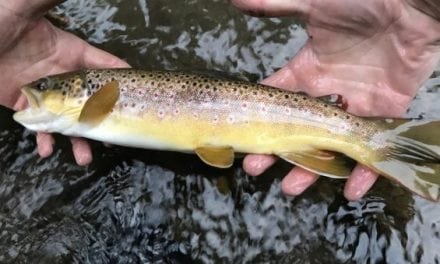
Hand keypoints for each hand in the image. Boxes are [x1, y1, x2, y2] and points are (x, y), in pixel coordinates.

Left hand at [0, 0, 128, 164]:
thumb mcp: (25, 7)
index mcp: (70, 51)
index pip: (104, 65)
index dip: (121, 78)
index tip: (137, 93)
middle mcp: (63, 76)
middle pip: (91, 101)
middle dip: (104, 120)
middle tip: (115, 137)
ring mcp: (45, 94)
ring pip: (68, 121)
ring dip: (77, 141)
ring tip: (84, 158)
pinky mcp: (26, 107)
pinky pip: (40, 128)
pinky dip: (44, 140)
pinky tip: (47, 149)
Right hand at [232, 0, 439, 199]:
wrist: (412, 7)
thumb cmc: (364, 3)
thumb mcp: (314, 5)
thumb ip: (275, 5)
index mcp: (306, 71)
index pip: (275, 100)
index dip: (257, 118)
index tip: (240, 136)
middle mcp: (326, 94)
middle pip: (295, 130)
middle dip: (274, 150)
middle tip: (255, 168)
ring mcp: (354, 107)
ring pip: (328, 146)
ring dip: (311, 170)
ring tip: (291, 187)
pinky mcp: (383, 115)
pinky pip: (372, 149)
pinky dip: (364, 172)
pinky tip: (350, 190)